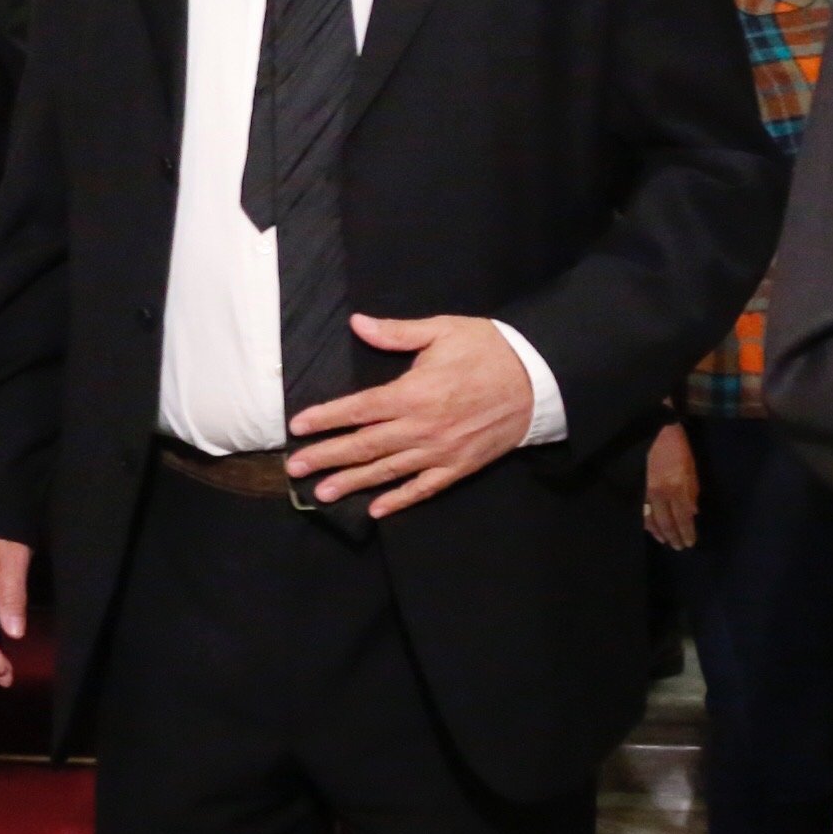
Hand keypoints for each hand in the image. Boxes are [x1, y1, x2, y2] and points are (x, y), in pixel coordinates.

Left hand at [285, 314, 534, 515]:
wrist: (538, 379)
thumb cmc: (488, 350)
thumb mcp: (442, 331)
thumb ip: (397, 333)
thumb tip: (357, 323)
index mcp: (413, 392)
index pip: (358, 410)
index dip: (325, 419)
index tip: (298, 427)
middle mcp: (421, 427)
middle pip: (364, 446)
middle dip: (326, 457)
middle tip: (294, 468)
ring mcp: (440, 452)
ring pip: (387, 471)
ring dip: (352, 483)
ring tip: (322, 493)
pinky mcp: (459, 467)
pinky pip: (424, 488)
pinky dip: (399, 500)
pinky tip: (376, 510)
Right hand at [643, 422, 699, 549]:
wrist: (652, 428)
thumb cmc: (676, 444)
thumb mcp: (691, 466)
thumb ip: (692, 490)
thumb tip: (692, 512)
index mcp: (676, 487)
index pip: (683, 517)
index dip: (686, 532)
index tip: (690, 543)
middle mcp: (660, 493)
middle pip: (667, 522)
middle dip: (673, 536)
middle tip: (678, 547)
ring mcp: (644, 491)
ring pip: (650, 519)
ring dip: (658, 532)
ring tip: (664, 541)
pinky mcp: (634, 486)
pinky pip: (639, 509)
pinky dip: (644, 521)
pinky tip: (648, 527)